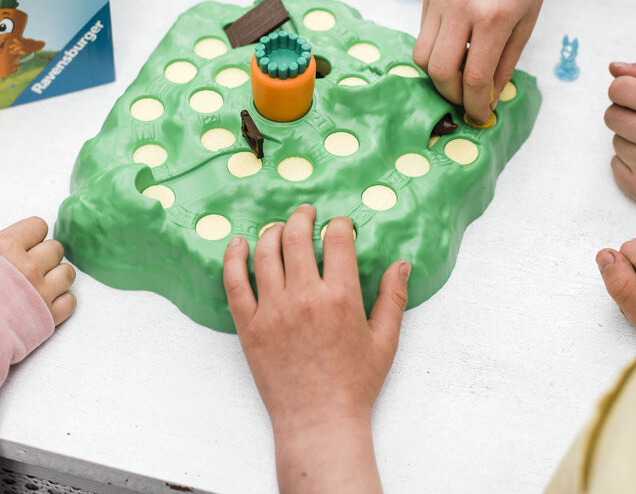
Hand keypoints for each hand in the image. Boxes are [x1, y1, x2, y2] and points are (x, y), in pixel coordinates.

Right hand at [0, 218, 75, 325]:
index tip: (26, 246)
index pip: (38, 226)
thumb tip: (11, 246)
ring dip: (57, 277)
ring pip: (68, 273)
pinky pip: (70, 301)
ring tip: (41, 286)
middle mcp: (28, 266)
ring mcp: (41, 292)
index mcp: (7, 247)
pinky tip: (46, 304)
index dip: (31, 237)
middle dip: (45, 257)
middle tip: (31, 269)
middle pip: (55, 249)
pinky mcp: (48, 317)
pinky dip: (61, 302)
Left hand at [224, 204, 409, 493]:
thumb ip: (393, 298)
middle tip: (306, 214)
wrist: (318, 421)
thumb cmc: (355, 385)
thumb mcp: (385, 341)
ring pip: (266, 253)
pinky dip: (234, 258)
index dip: (340, 225)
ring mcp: (273, 310)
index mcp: (341, 298)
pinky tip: (239, 244)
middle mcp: (305, 297)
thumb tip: (400, 263)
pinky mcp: (249, 325)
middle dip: (303, 217)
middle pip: (297, 237)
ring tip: (279, 228)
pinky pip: (234, 282)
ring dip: (273, 232)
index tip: (340, 226)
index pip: (337, 241)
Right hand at [414, 0, 556, 123]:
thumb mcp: (526, 26)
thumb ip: (504, 65)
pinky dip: (436, 51)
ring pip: (421, 56)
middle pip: (439, 71)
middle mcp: (460, 7)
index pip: (475, 77)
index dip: (476, 104)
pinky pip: (422, 35)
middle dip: (451, 95)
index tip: (480, 116)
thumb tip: (488, 100)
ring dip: (438, 76)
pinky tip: (455, 49)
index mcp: (493, 17)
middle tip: (467, 100)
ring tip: (459, 76)